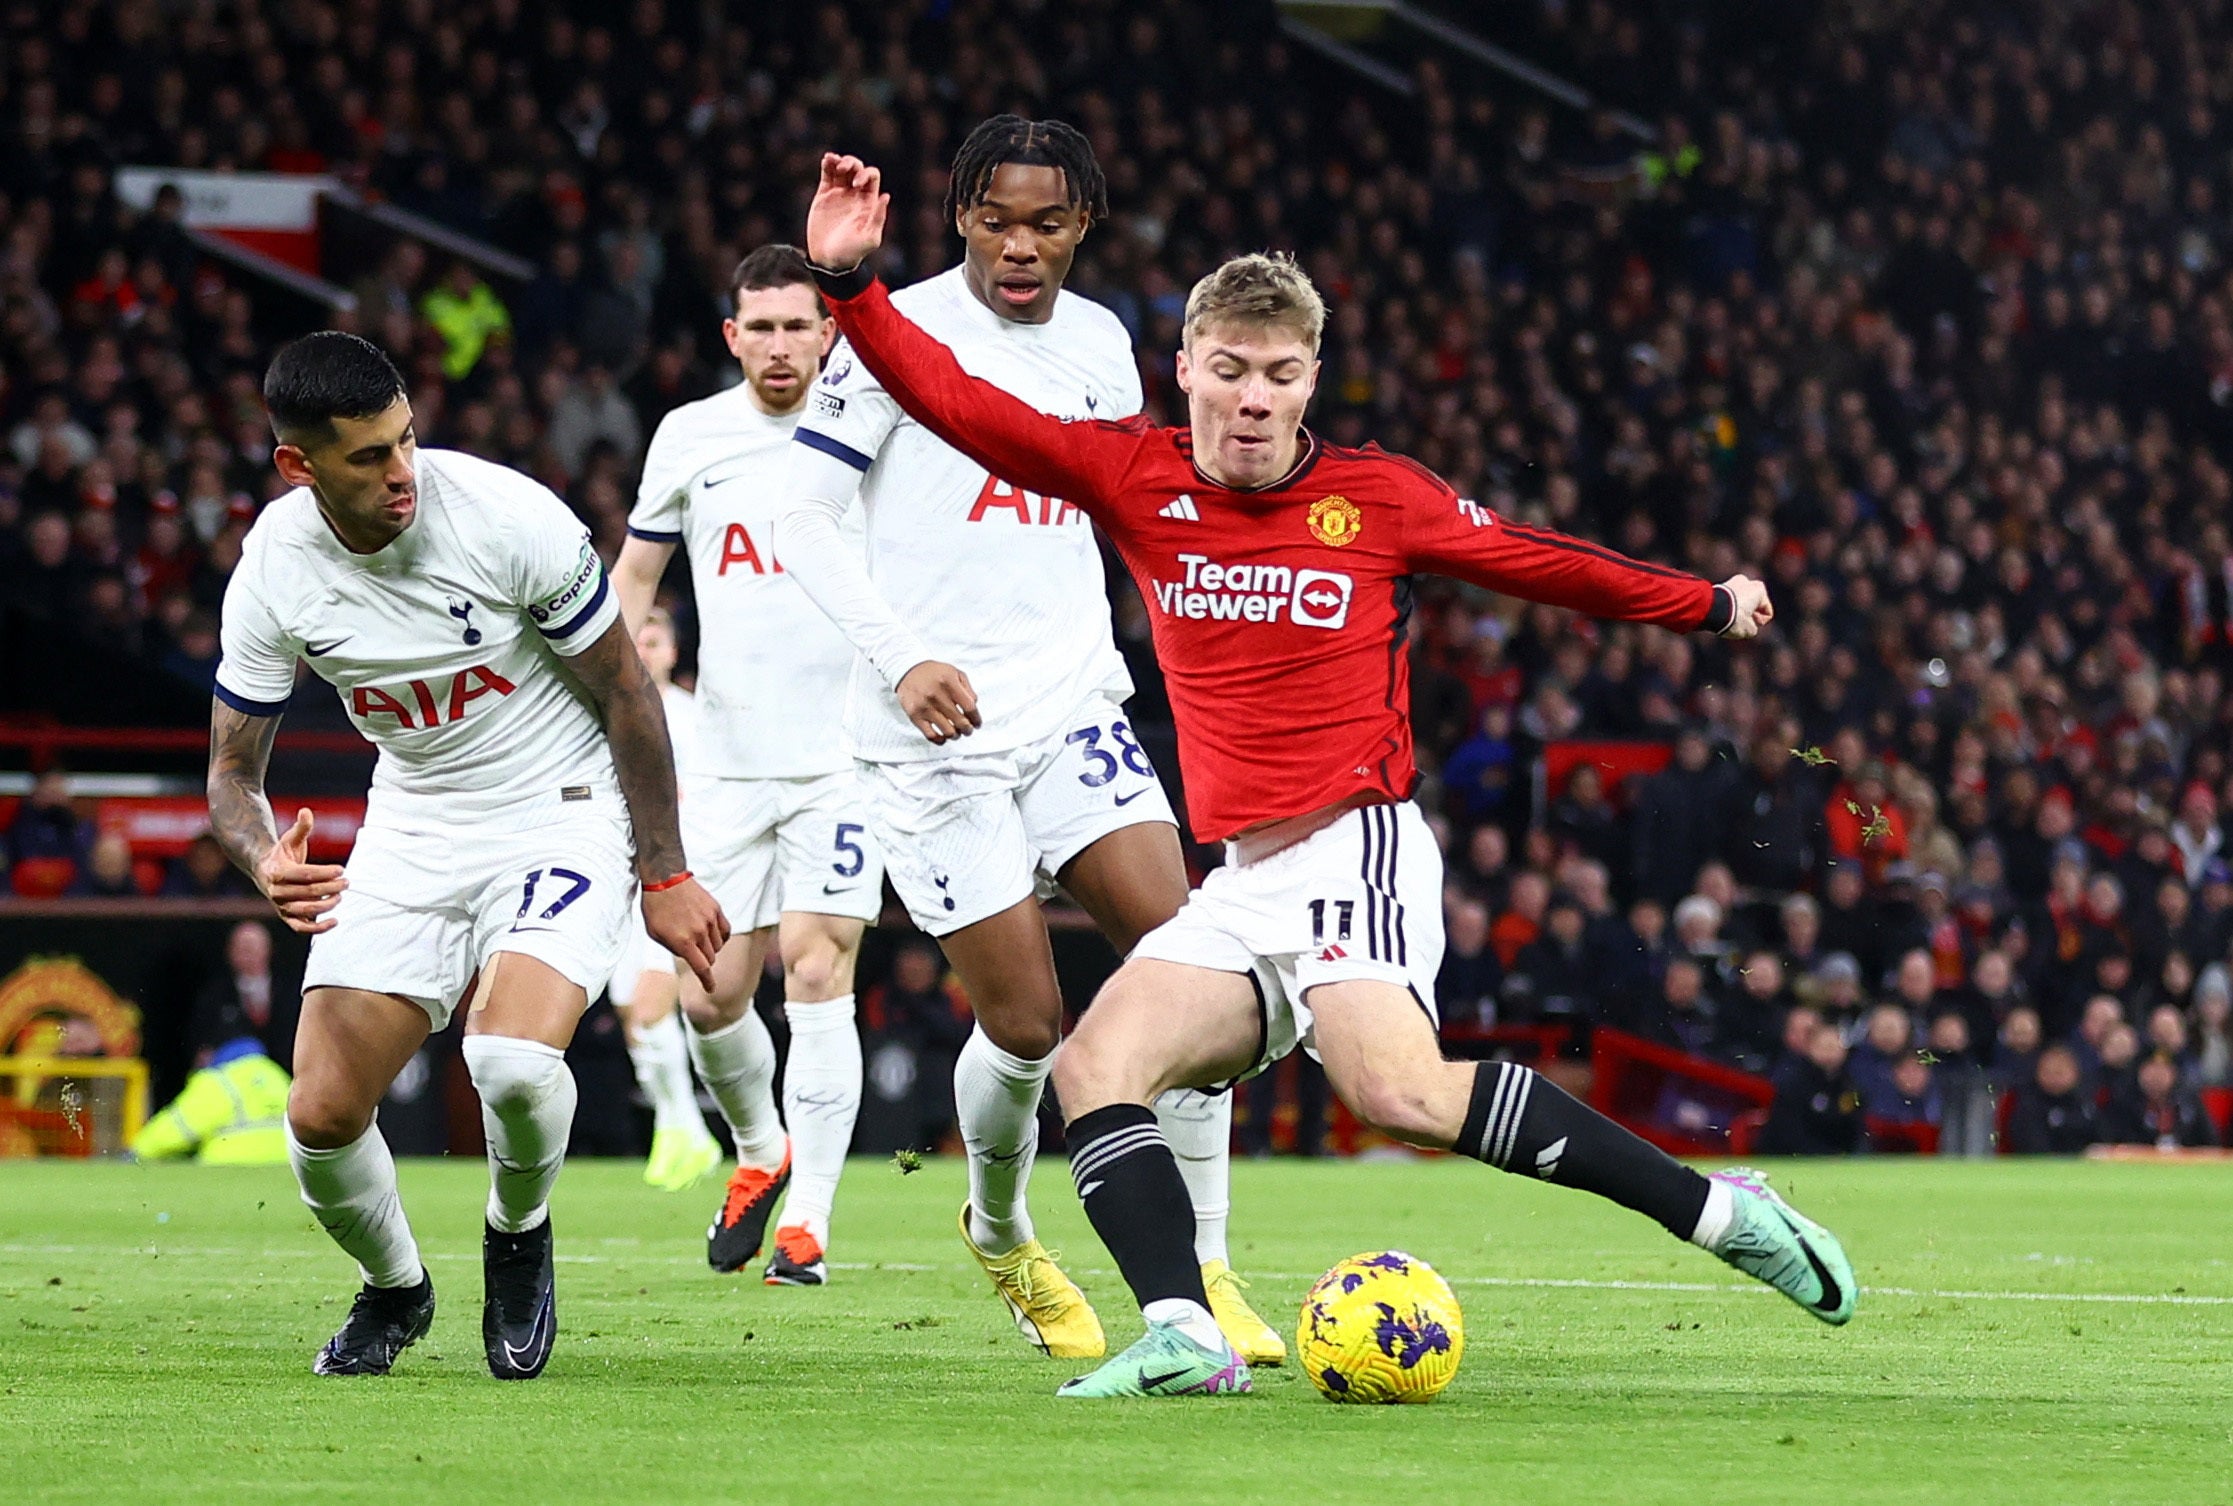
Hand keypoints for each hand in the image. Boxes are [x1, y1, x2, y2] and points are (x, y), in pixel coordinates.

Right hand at [256, 807, 346, 933]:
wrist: (264, 870)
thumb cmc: (282, 853)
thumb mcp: (290, 838)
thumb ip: (301, 827)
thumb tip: (306, 811)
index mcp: (277, 871)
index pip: (305, 875)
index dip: (325, 873)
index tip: (342, 869)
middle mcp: (276, 891)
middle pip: (308, 893)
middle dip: (331, 888)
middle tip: (347, 882)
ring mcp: (280, 906)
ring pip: (305, 911)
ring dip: (327, 906)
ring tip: (340, 897)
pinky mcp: (286, 917)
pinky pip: (301, 928)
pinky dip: (318, 928)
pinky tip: (335, 921)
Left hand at [643, 877, 729, 992]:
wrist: (665, 878)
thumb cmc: (655, 908)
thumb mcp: (656, 934)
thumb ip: (674, 948)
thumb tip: (688, 956)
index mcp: (683, 942)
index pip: (702, 968)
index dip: (707, 981)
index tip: (711, 988)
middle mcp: (699, 932)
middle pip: (711, 958)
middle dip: (704, 961)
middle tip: (695, 955)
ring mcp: (709, 920)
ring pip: (719, 945)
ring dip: (711, 949)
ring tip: (700, 941)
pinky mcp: (716, 909)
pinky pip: (725, 930)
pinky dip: (721, 937)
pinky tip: (714, 936)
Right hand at [807, 152, 888, 271]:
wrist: (830, 260)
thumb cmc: (852, 253)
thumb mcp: (870, 238)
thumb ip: (878, 217)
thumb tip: (886, 196)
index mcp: (868, 202)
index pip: (871, 177)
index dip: (865, 174)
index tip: (856, 184)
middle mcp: (855, 195)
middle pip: (857, 168)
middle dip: (851, 163)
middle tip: (843, 170)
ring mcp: (839, 194)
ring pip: (841, 168)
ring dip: (839, 161)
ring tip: (833, 161)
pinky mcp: (823, 196)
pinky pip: (827, 175)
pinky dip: (827, 164)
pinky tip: (827, 160)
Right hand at [897, 661, 980, 744]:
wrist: (907, 671)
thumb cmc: (934, 673)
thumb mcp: (954, 672)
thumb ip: (967, 688)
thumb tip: (974, 705)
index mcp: (949, 683)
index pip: (970, 707)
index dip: (976, 718)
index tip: (977, 723)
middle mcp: (937, 695)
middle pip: (960, 722)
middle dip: (968, 729)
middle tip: (968, 730)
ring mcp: (925, 707)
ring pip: (948, 731)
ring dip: (955, 735)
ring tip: (956, 733)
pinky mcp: (915, 716)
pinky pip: (930, 735)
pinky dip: (940, 740)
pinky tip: (943, 737)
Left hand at [1716, 574, 1773, 638]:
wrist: (1709, 610)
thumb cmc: (1733, 619)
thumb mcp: (1749, 630)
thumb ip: (1753, 628)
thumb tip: (1747, 626)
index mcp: (1760, 589)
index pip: (1767, 612)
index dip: (1760, 622)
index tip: (1750, 624)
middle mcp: (1748, 582)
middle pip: (1753, 605)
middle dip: (1749, 615)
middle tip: (1739, 623)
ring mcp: (1732, 582)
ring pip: (1740, 602)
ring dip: (1737, 611)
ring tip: (1728, 619)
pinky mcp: (1719, 586)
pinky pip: (1729, 601)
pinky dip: (1727, 608)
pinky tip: (1721, 615)